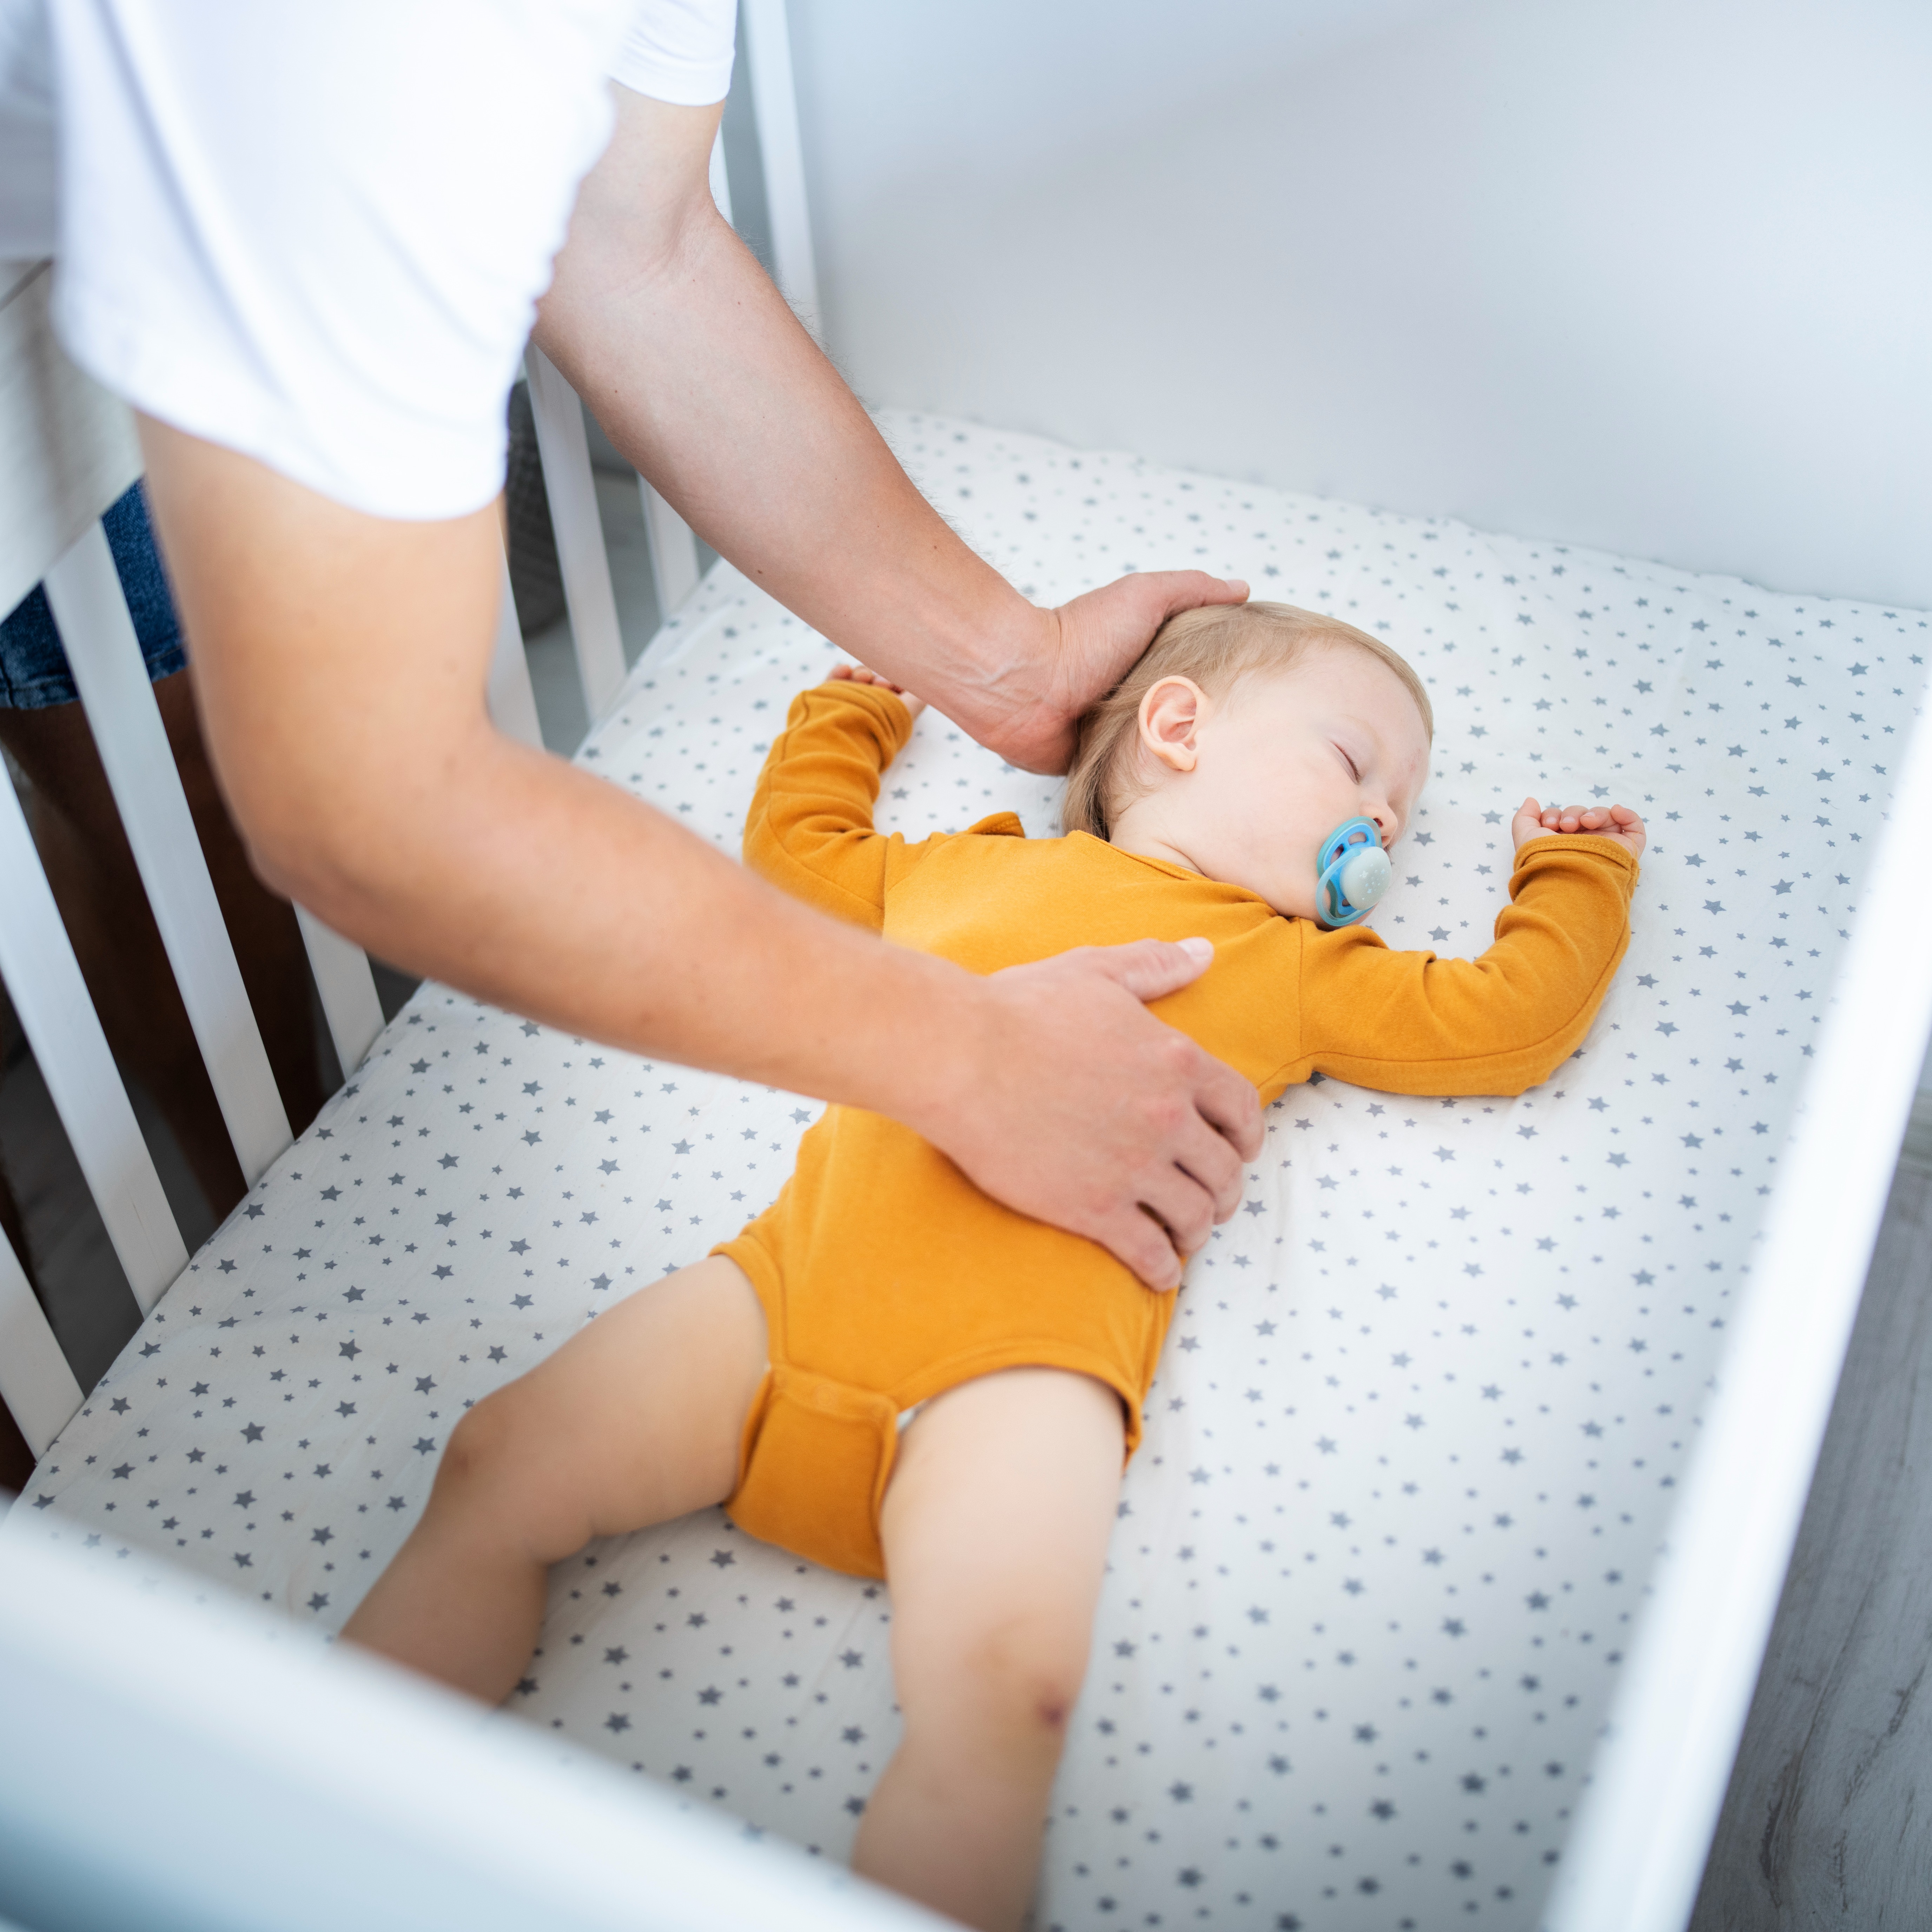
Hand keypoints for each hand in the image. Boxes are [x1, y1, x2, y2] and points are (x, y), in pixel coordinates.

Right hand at [831, 661, 925, 718]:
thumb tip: (921, 676)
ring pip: (857, 677)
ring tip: (861, 678)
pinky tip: (844, 670)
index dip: (893, 680)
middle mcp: (870, 707)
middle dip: (877, 677)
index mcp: (888, 712)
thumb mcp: (910, 706)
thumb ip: (919, 691)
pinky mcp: (830, 698)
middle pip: (875, 680)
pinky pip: (835, 679)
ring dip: (861, 672)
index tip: (891, 685)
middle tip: (878, 684)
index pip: (893, 687)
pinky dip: (840, 672)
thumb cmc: (884, 724)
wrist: (852, 739)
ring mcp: (850, 702)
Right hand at [908, 938, 1263, 1288]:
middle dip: (1225, 1191)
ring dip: (1196, 1231)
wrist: (959, 1057)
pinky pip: (1150, 1254)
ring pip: (1195, 1217)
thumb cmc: (1018, 1009)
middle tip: (1212, 1201)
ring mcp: (1134, 1168)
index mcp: (1176, 1061)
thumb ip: (1154, 966)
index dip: (1248, 1136)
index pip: (1242, 1110)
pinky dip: (1162, 1268)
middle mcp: (1168, 1119)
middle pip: (1225, 1172)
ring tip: (1183, 1236)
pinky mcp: (1095, 1209)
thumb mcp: (1095, 972)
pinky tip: (1156, 1269)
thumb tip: (1205, 952)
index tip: (1240, 1150)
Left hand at [976, 573, 1249, 775]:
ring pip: (1163, 746)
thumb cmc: (1081, 636)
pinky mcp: (1097, 762)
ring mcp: (1115, 729)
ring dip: (1182, 752)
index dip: (1227, 674)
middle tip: (1244, 737)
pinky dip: (1148, 778)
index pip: (1199, 665)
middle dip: (1209, 721)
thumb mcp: (1144, 596)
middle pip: (1187, 711)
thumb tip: (1241, 588)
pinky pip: (1132, 777)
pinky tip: (1178, 788)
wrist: (1025, 685)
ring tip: (1219, 767)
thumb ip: (1191, 589)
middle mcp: (1133, 691)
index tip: (1257, 686)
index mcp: (1147, 653)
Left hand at [1512, 796, 1646, 857]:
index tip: (1548, 823)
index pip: (1562, 820)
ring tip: (1586, 823)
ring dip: (1595, 813)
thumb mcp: (1525, 837)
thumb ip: (1524, 817)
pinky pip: (1633, 828)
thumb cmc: (1545, 862)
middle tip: (1566, 826)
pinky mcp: (1625, 850)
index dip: (1554, 815)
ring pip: (1606, 818)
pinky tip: (1615, 811)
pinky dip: (1626, 815)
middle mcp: (1584, 846)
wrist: (1568, 881)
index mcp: (1562, 845)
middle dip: (1573, 814)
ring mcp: (1606, 847)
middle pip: (1583, 816)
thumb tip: (1531, 800)